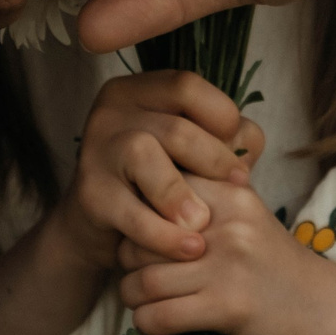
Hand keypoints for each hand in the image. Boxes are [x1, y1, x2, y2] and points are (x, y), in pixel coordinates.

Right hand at [49, 70, 263, 272]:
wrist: (103, 228)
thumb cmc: (160, 182)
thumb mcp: (192, 154)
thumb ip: (226, 142)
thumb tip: (247, 148)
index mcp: (141, 91)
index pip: (187, 86)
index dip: (222, 118)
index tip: (239, 155)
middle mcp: (113, 110)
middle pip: (174, 126)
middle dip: (214, 161)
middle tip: (239, 191)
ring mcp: (97, 148)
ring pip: (145, 156)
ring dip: (183, 195)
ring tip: (204, 223)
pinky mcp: (89, 192)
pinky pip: (132, 212)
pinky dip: (165, 234)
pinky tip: (189, 248)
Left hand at [116, 178, 335, 334]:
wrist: (322, 305)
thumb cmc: (275, 262)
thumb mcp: (248, 216)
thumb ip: (208, 200)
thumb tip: (147, 190)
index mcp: (229, 195)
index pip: (158, 191)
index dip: (138, 215)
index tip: (141, 235)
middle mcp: (226, 226)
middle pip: (142, 239)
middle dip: (128, 261)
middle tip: (136, 272)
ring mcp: (226, 268)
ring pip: (143, 280)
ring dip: (132, 296)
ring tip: (140, 299)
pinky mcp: (227, 308)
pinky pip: (159, 316)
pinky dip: (146, 324)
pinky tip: (154, 322)